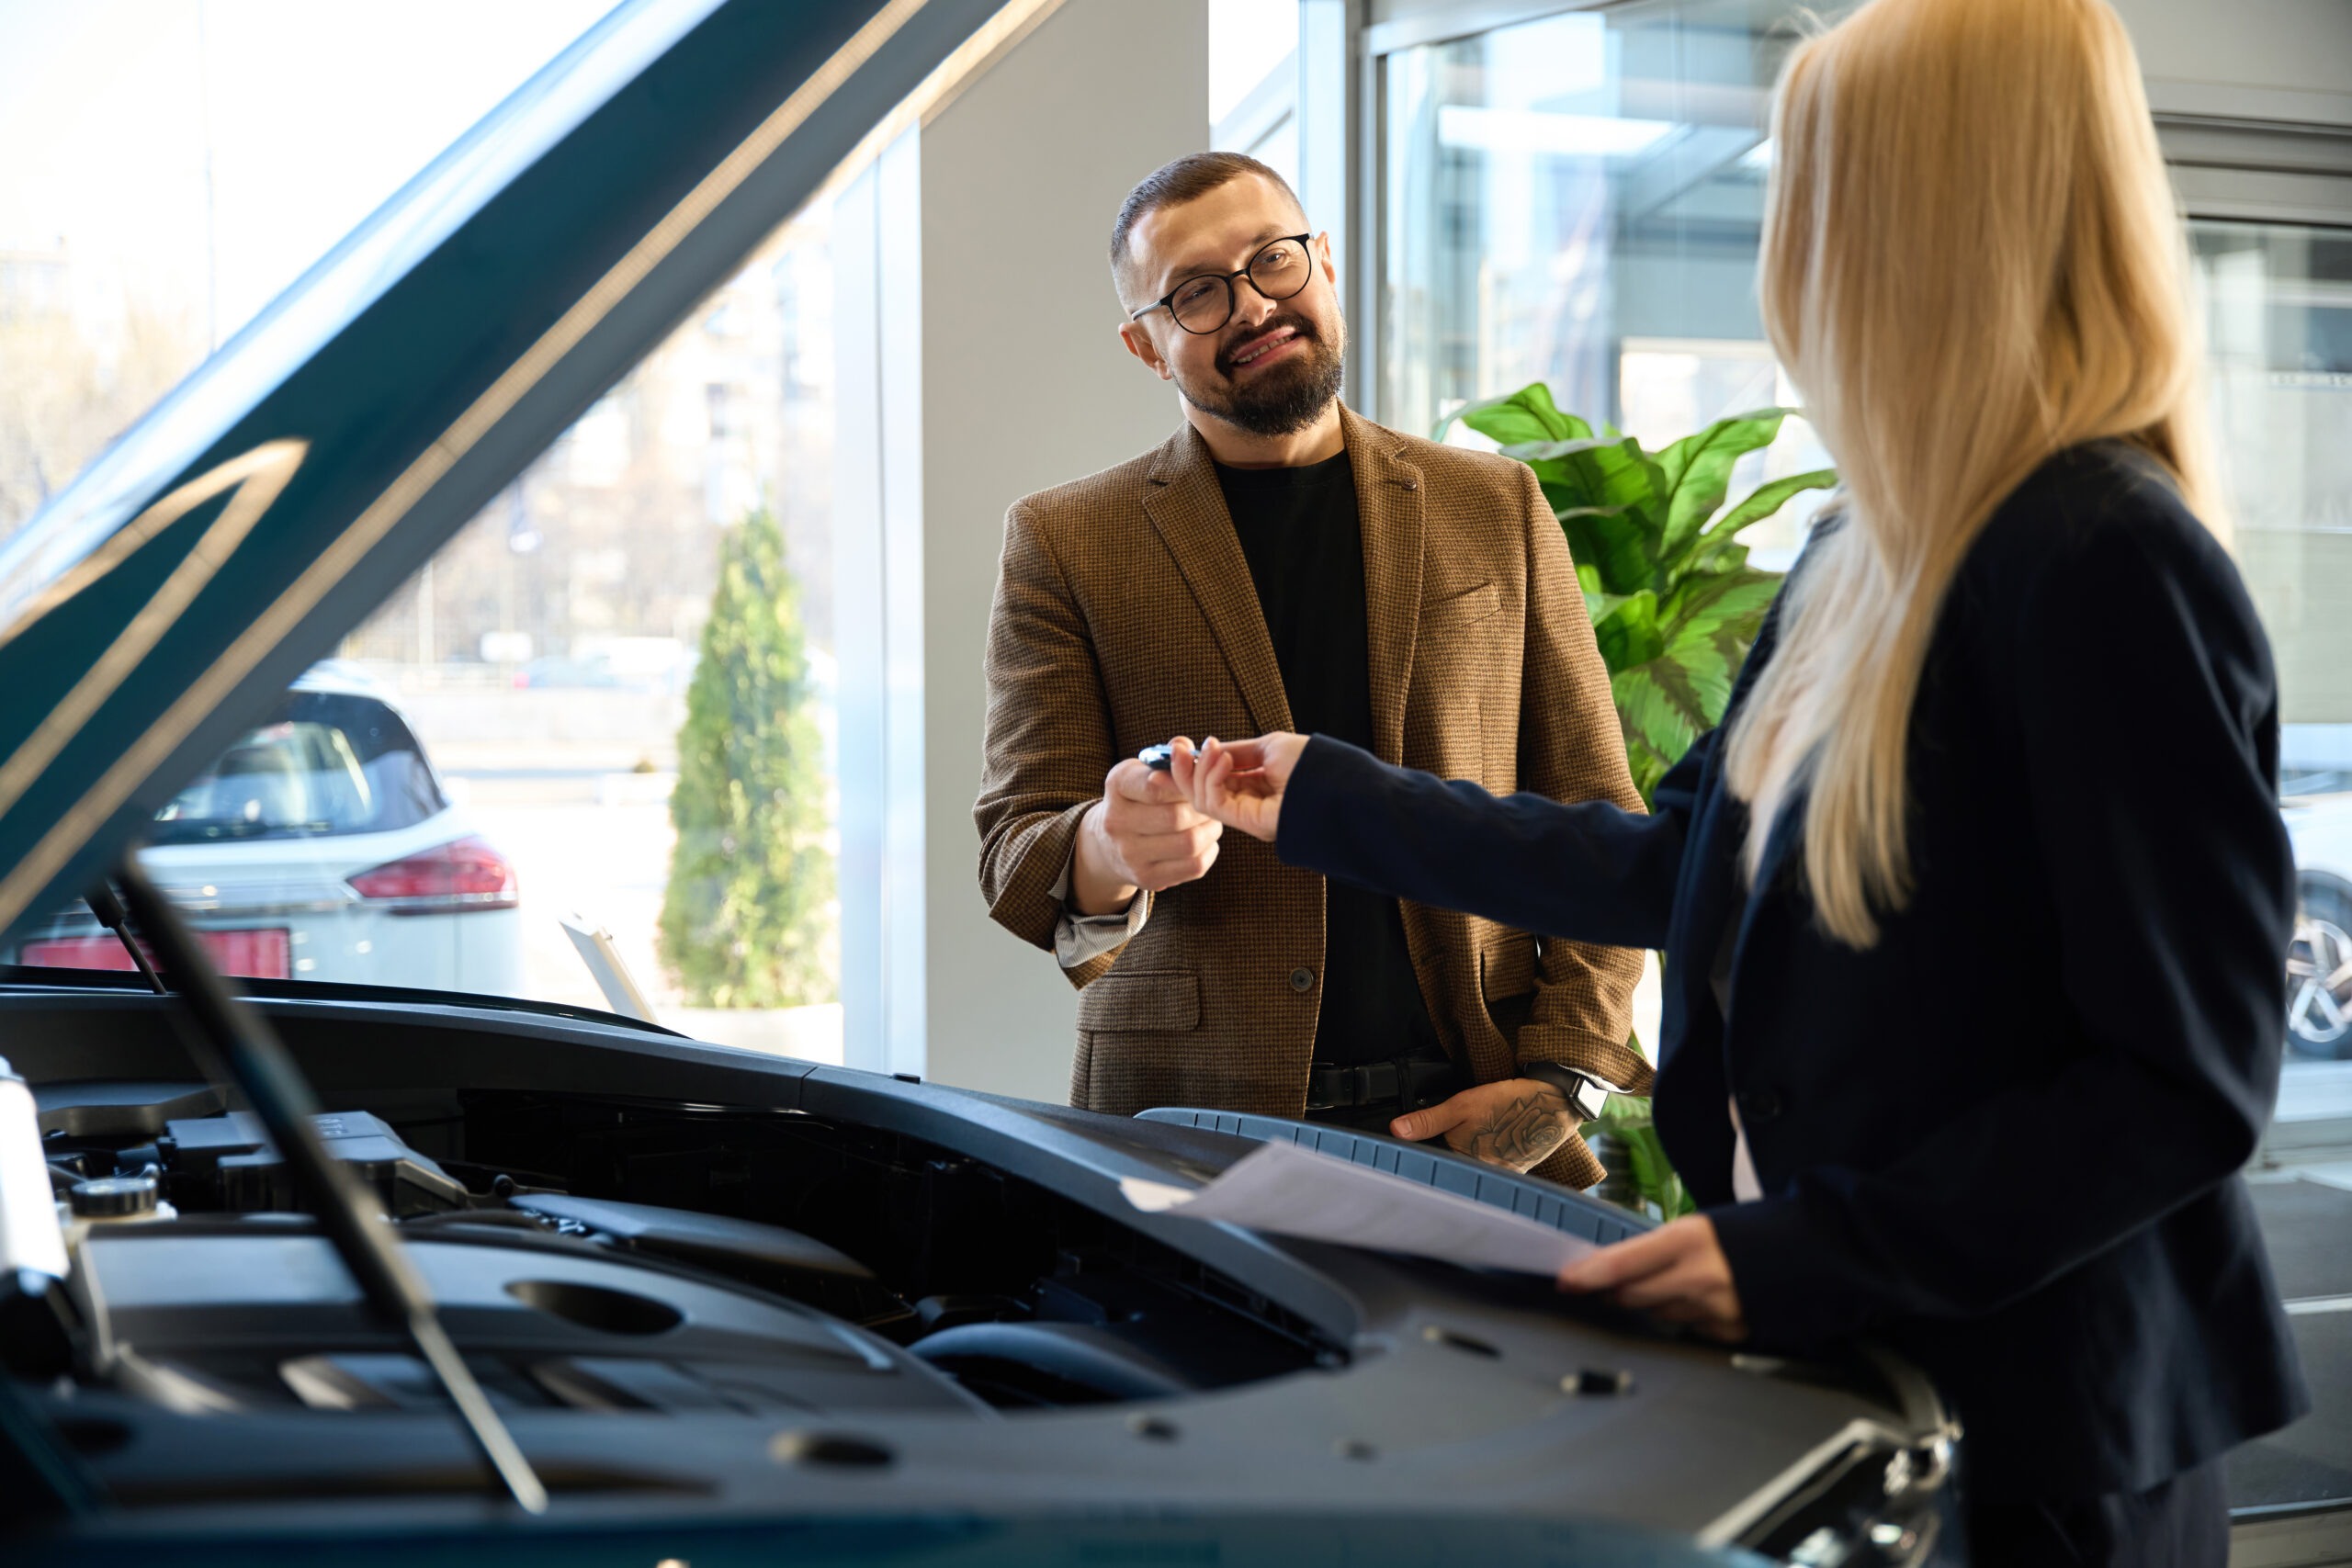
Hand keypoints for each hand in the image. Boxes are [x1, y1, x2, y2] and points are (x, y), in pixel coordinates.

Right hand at [1069, 743, 1223, 913]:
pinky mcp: (1146, 878)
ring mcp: (1129, 854)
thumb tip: (1184, 745)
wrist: (1108, 844)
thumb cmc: (1137, 798)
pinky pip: (1193, 866)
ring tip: (1212, 820)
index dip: (1186, 783)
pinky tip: (1205, 840)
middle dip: (1203, 809)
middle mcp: (1116, 821)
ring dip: (1210, 830)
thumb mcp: (1143, 771)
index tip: (1199, 781)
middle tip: (1213, 803)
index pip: (1156, 786)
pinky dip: (1209, 851)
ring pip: (1189, 843)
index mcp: (1117, 786)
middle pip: (1177, 817)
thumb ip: (1168, 757)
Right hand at [1170, 732, 1307, 843]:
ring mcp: (1247, 814)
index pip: (1213, 777)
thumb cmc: (1312, 764)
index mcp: (1255, 785)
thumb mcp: (1268, 747)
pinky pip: (1213, 803)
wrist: (1339, 785)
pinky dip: (1210, 778)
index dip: (1194, 762)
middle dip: (1185, 767)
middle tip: (1177, 747)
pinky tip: (1221, 761)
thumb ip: (1236, 751)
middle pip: (1201, 789)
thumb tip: (1207, 749)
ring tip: (1212, 749)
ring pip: (1202, 797)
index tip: (1179, 745)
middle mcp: (1248, 802)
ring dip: (1198, 769)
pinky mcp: (1247, 822)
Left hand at [1390, 1077, 1576, 1171]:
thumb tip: (1397, 1130)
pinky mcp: (1512, 1173)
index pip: (1433, 1168)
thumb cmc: (1510, 1104)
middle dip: (1442, 1157)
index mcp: (1466, 1165)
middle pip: (1451, 1171)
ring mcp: (1499, 1178)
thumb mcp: (1462, 1105)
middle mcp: (1483, 1178)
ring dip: (1462, 1158)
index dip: (1421, 1157)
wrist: (1554, 1105)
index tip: (1412, 1149)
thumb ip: (1428, 1120)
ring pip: (1470, 1170)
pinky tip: (1489, 1142)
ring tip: (1475, 1138)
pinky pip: (1488, 1169)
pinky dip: (1483, 1157)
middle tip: (1445, 1139)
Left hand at [1557, 1215, 1746, 1342]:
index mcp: (1690, 1239)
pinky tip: (1705, 1301)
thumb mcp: (1702, 1227)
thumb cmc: (1754, 1231)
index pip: (1623, 1263)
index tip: (1565, 1281)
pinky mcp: (1732, 1333)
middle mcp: (1699, 1277)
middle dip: (1616, 1292)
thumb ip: (1662, 1249)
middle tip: (1607, 1284)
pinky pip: (1691, 1329)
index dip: (1588, 1275)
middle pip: (1632, 1296)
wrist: (1817, 1252)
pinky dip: (1688, 1317)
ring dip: (1653, 1304)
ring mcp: (1716, 1310)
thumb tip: (1620, 1267)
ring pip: (1659, 1315)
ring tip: (1675, 1284)